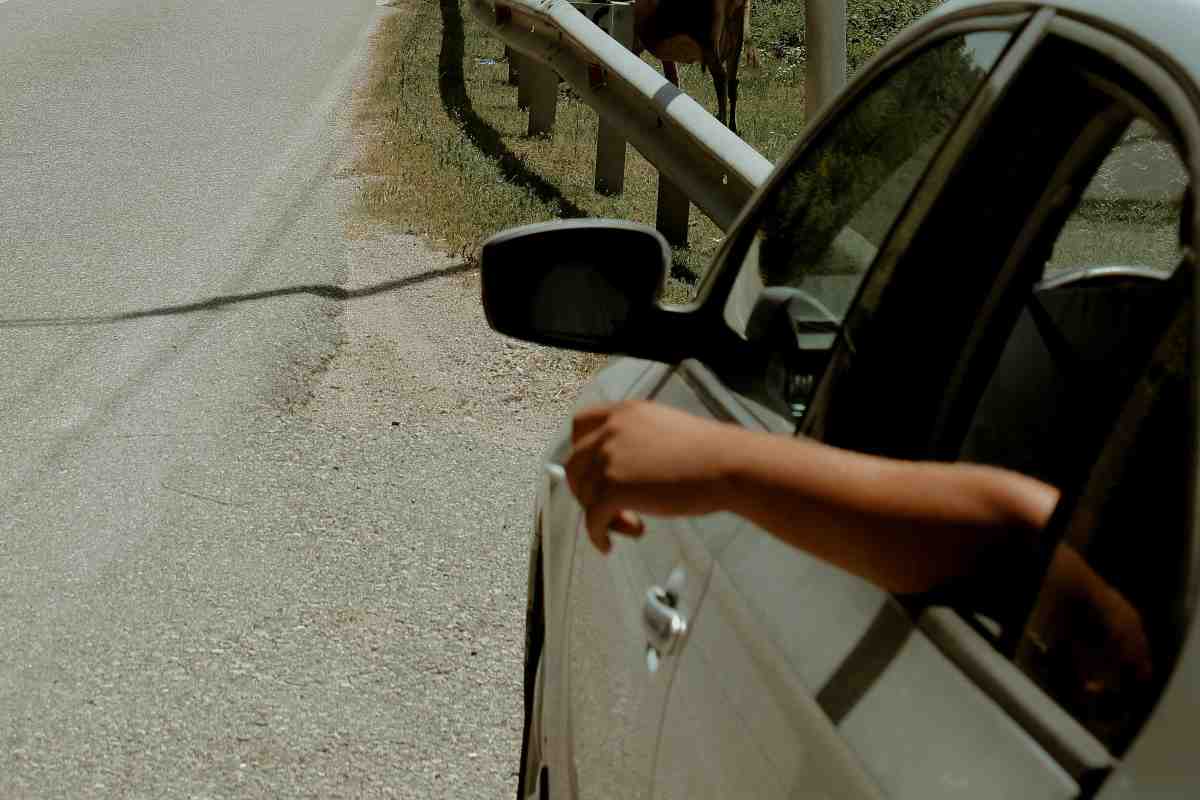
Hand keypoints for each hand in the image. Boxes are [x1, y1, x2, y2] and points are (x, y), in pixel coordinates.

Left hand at [565, 401, 739, 552]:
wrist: (728, 465)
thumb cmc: (709, 452)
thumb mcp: (663, 430)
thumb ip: (635, 440)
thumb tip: (617, 470)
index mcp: (625, 412)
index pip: (581, 424)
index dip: (581, 451)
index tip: (591, 472)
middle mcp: (611, 430)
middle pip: (575, 464)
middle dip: (588, 490)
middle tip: (612, 508)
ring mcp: (609, 459)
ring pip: (585, 494)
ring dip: (602, 515)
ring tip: (632, 526)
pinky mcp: (614, 488)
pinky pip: (592, 518)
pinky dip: (596, 535)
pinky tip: (608, 545)